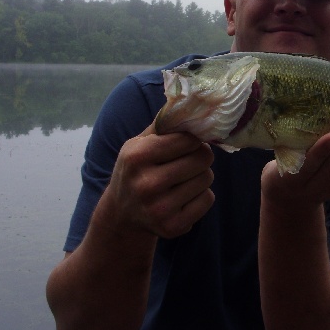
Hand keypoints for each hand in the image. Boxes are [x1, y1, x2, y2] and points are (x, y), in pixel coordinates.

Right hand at [103, 122, 215, 238]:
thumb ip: (165, 124)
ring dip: (200, 176)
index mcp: (136, 157)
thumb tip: (194, 102)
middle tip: (188, 160)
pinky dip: (201, 195)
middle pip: (202, 159)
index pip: (188, 139)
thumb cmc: (136, 169)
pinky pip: (208, 200)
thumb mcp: (138, 143)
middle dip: (200, 156)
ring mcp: (159, 209)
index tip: (187, 143)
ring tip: (182, 179)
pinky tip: (183, 196)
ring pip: (207, 179)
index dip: (193, 139)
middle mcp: (146, 184)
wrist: (121, 213)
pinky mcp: (172, 227)